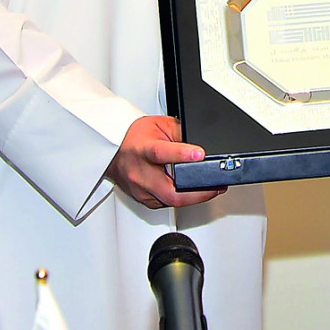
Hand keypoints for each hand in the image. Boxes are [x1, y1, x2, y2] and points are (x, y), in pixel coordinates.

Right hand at [107, 115, 224, 208]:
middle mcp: (140, 173)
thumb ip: (181, 133)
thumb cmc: (135, 137)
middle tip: (216, 186)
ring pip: (170, 202)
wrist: (114, 151)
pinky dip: (182, 199)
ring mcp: (141, 190)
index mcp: (143, 149)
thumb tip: (202, 144)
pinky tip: (193, 193)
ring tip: (212, 189)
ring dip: (194, 197)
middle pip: (169, 191)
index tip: (200, 154)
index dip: (181, 154)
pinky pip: (167, 204)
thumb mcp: (160, 125)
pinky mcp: (145, 201)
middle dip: (197, 192)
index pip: (161, 153)